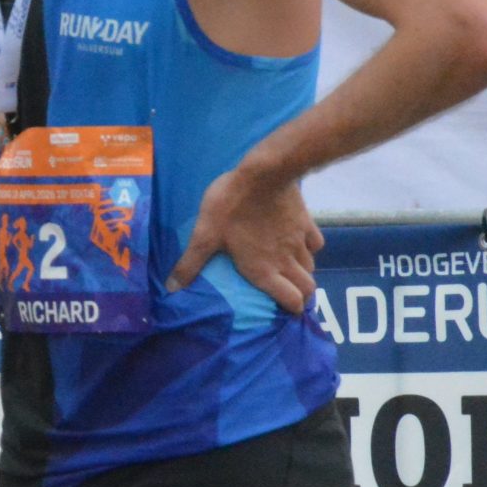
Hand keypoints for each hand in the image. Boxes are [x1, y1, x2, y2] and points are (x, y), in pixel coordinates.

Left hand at [166, 163, 321, 313]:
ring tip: (291, 271)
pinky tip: (299, 243)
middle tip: (291, 294)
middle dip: (302, 295)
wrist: (265, 174)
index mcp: (264, 270)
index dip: (292, 310)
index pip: (291, 300)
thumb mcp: (205, 234)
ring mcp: (299, 241)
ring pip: (310, 266)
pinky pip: (315, 243)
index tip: (286, 311)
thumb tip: (172, 289)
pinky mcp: (307, 222)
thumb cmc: (232, 207)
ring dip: (303, 272)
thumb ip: (191, 263)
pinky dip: (309, 248)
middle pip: (307, 287)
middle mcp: (287, 260)